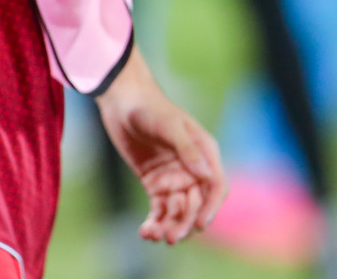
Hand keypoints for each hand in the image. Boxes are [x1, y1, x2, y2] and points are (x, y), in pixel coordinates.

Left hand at [97, 51, 225, 244]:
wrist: (122, 100)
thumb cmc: (150, 107)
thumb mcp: (169, 125)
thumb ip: (187, 150)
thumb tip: (207, 175)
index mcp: (205, 153)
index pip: (215, 187)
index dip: (210, 208)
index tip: (198, 225)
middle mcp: (193, 169)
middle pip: (196, 205)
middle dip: (185, 222)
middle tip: (170, 237)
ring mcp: (174, 178)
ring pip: (177, 211)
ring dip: (169, 226)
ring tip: (154, 236)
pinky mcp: (154, 183)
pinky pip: (159, 209)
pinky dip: (155, 222)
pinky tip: (145, 232)